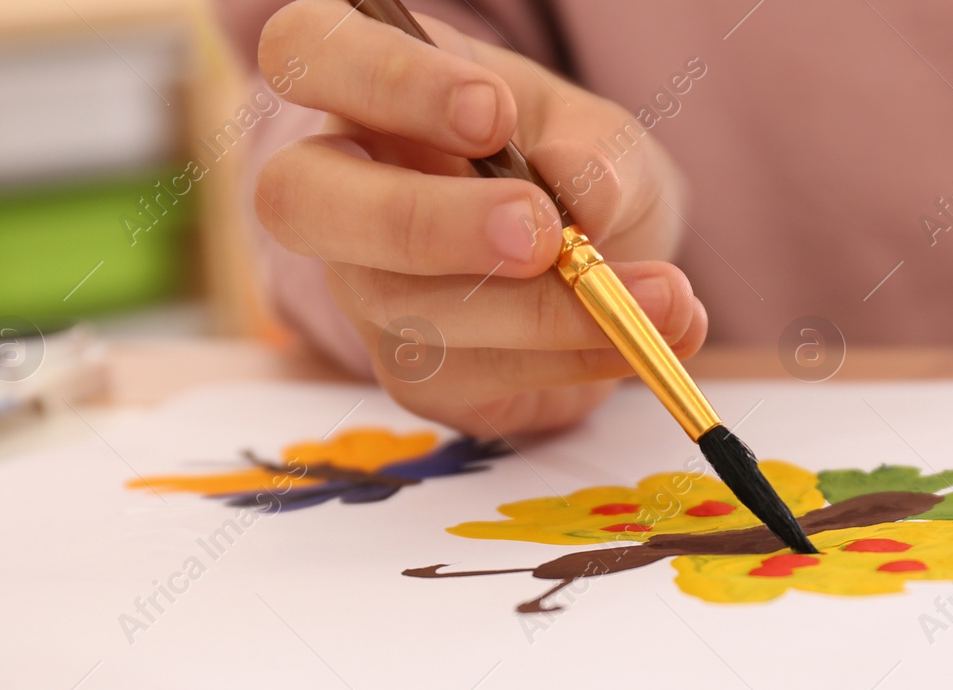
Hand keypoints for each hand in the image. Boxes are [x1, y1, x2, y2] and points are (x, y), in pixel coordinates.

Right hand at [255, 0, 707, 436]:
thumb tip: (583, 190)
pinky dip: (572, 359)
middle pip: (298, 200)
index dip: (384, 80)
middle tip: (538, 232)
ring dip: (542, 309)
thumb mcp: (599, 135)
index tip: (492, 113)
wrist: (600, 272)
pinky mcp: (412, 376)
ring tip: (654, 294)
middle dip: (422, 220)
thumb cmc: (572, 169)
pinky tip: (638, 335)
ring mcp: (364, 292)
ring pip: (407, 308)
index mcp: (368, 93)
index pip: (304, 51)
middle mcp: (338, 192)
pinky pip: (474, 376)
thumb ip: (595, 151)